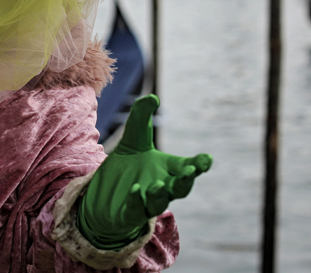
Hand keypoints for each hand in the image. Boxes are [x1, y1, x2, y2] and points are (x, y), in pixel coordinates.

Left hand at [78, 95, 210, 248]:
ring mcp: (146, 201)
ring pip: (160, 202)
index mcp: (167, 169)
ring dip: (160, 194)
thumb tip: (153, 97)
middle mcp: (161, 186)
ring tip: (157, 184)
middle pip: (179, 187)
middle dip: (185, 180)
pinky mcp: (129, 213)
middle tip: (190, 171)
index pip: (187, 167)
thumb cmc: (129, 165)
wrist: (104, 193)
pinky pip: (135, 210)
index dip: (198, 164)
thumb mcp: (133, 137)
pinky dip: (136, 202)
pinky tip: (134, 191)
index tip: (206, 159)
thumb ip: (141, 116)